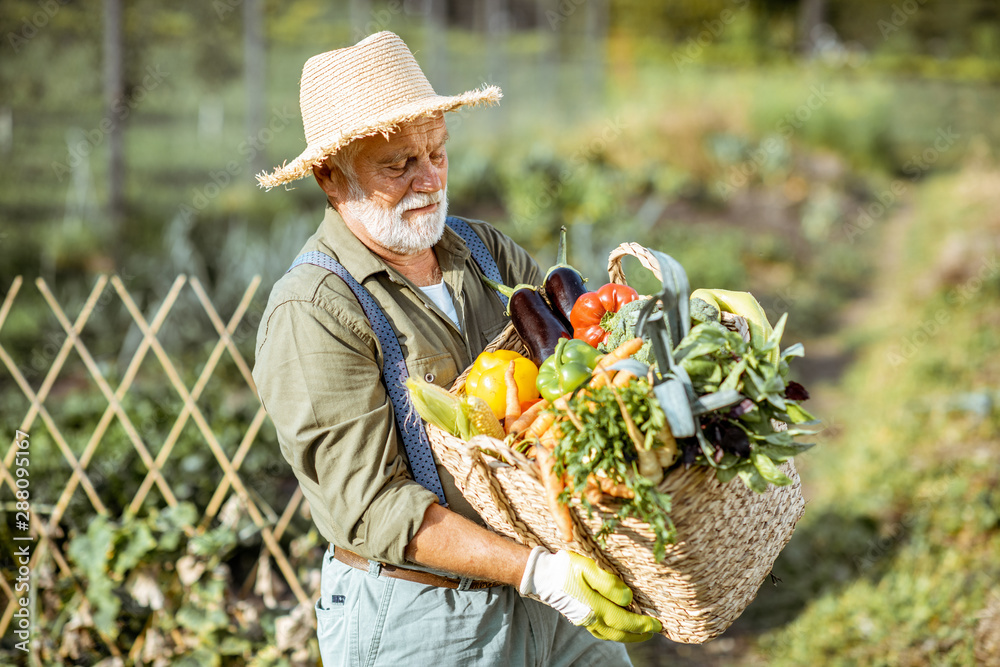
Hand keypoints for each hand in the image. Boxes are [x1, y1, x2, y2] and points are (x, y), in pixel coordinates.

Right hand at [518, 547, 661, 641]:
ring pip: (611, 634)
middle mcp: (591, 618)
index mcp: (595, 608)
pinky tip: (617, 627)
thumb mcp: (588, 568)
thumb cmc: (565, 568)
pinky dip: (614, 633)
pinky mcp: (579, 617)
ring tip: (640, 632)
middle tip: (654, 632)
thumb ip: (609, 584)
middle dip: (639, 634)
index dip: (643, 625)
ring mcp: (584, 620)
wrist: (541, 575)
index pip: (625, 621)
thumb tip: (628, 598)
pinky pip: (601, 632)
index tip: (658, 624)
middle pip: (620, 633)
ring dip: (628, 635)